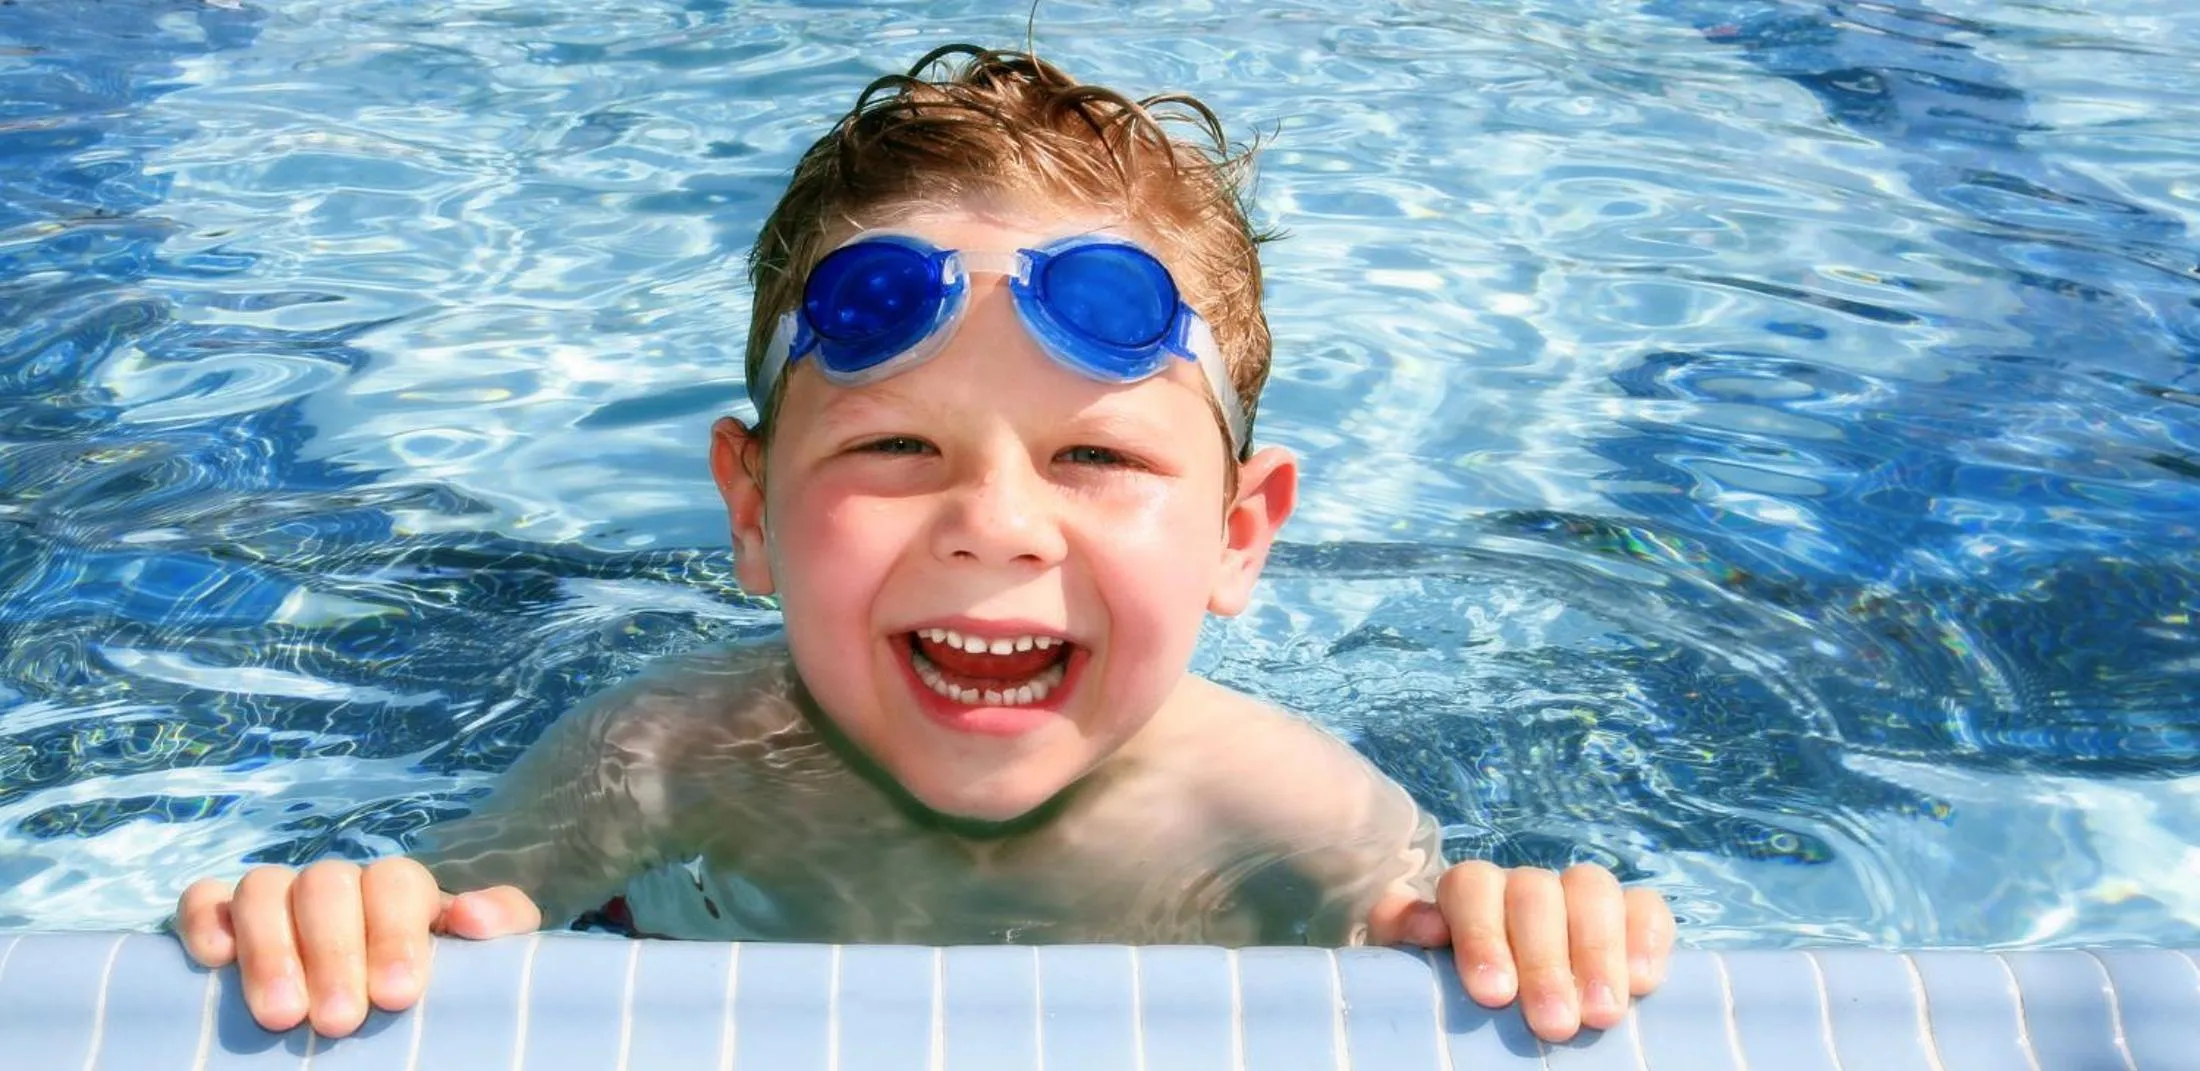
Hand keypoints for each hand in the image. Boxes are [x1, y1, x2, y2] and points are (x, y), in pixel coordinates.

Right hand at [173, 858, 541, 1036]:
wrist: (389, 1006)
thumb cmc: (436, 985)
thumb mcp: (483, 957)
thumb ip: (500, 925)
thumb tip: (470, 914)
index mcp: (400, 891)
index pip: (396, 883)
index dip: (395, 934)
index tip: (397, 996)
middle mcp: (336, 885)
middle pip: (327, 885)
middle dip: (333, 953)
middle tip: (340, 1021)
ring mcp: (278, 898)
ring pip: (263, 888)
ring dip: (270, 949)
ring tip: (283, 1018)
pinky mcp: (223, 919)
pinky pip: (203, 900)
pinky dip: (203, 922)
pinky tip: (215, 962)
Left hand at [1369, 861, 1674, 1042]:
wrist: (1492, 999)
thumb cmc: (1450, 989)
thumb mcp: (1413, 964)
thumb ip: (1405, 933)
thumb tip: (1427, 926)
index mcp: (1469, 893)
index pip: (1472, 886)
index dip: (1482, 934)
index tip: (1493, 995)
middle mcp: (1524, 886)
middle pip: (1536, 893)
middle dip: (1546, 961)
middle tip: (1554, 1025)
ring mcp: (1578, 896)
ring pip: (1592, 890)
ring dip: (1598, 952)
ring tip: (1602, 1015)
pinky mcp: (1629, 917)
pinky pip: (1646, 907)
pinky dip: (1647, 938)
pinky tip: (1643, 982)